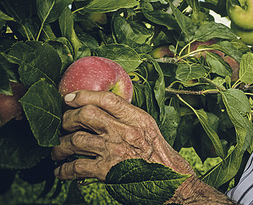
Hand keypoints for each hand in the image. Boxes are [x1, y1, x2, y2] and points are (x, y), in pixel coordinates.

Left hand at [51, 90, 193, 180]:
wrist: (171, 180)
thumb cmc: (160, 156)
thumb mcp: (149, 129)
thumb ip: (129, 119)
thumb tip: (103, 110)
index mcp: (137, 118)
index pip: (106, 99)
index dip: (83, 96)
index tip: (68, 98)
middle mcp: (125, 131)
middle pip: (86, 115)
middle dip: (67, 119)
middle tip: (62, 126)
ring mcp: (115, 150)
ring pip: (76, 140)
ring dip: (60, 146)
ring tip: (57, 151)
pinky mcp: (107, 171)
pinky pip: (76, 167)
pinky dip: (63, 170)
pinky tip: (61, 171)